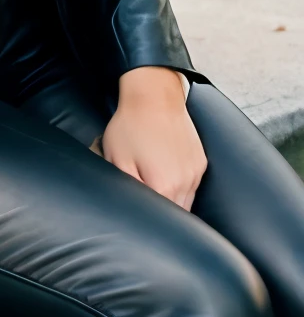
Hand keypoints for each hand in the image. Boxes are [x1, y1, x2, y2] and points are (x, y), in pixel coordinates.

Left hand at [101, 66, 206, 210]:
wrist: (154, 95)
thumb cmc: (131, 125)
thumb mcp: (117, 158)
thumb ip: (127, 189)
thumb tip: (134, 210)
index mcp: (164, 186)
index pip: (162, 221)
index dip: (150, 221)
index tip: (140, 217)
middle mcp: (186, 183)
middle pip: (177, 216)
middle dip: (163, 217)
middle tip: (146, 205)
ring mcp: (196, 172)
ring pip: (187, 204)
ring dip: (174, 204)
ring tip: (156, 191)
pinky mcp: (200, 162)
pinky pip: (193, 187)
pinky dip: (182, 189)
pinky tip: (167, 178)